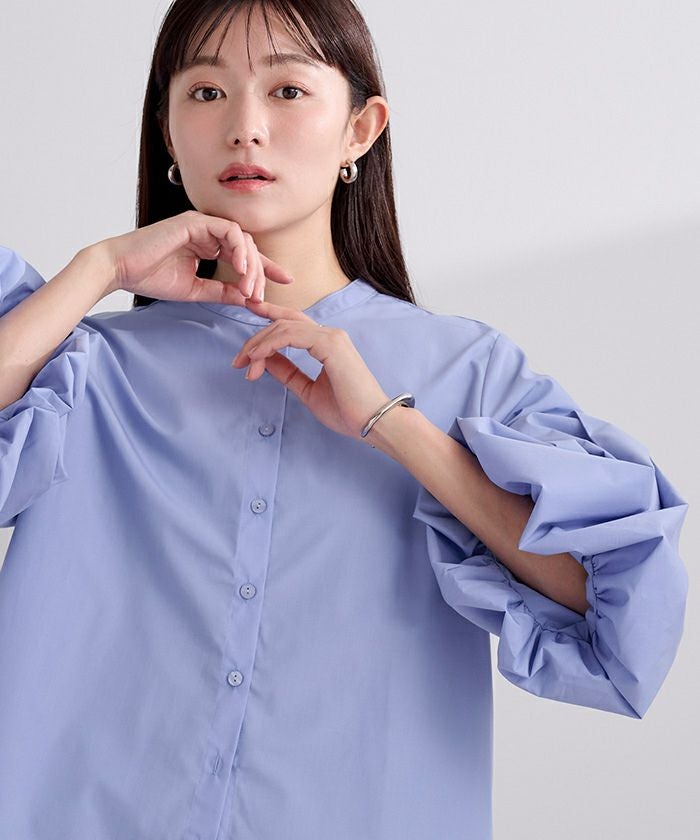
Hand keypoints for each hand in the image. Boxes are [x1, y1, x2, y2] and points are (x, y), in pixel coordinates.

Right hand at [91, 210, 293, 302]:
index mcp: (208, 245)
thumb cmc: (150, 277)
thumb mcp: (196, 290)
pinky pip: (228, 231)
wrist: (121, 269)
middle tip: (261, 297)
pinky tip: (241, 269)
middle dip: (261, 273)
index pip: (245, 254)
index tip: (287, 281)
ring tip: (250, 289)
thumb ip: (222, 291)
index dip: (267, 268)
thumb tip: (248, 299)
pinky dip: (239, 250)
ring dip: (251, 265)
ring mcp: (202, 224)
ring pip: (242, 239)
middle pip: (248, 248)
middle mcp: (208, 232)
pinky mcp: (195, 221)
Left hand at [231, 298, 389, 442]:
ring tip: (244, 364)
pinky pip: (290, 336)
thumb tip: (266, 361)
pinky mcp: (330, 344)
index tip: (248, 314)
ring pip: (283, 328)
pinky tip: (258, 359)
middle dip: (256, 339)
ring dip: (259, 345)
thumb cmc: (347, 411)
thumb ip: (288, 373)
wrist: (372, 422)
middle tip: (238, 360)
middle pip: (283, 323)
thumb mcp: (307, 390)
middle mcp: (330, 334)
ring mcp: (331, 337)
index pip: (293, 323)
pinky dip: (270, 345)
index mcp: (327, 343)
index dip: (269, 316)